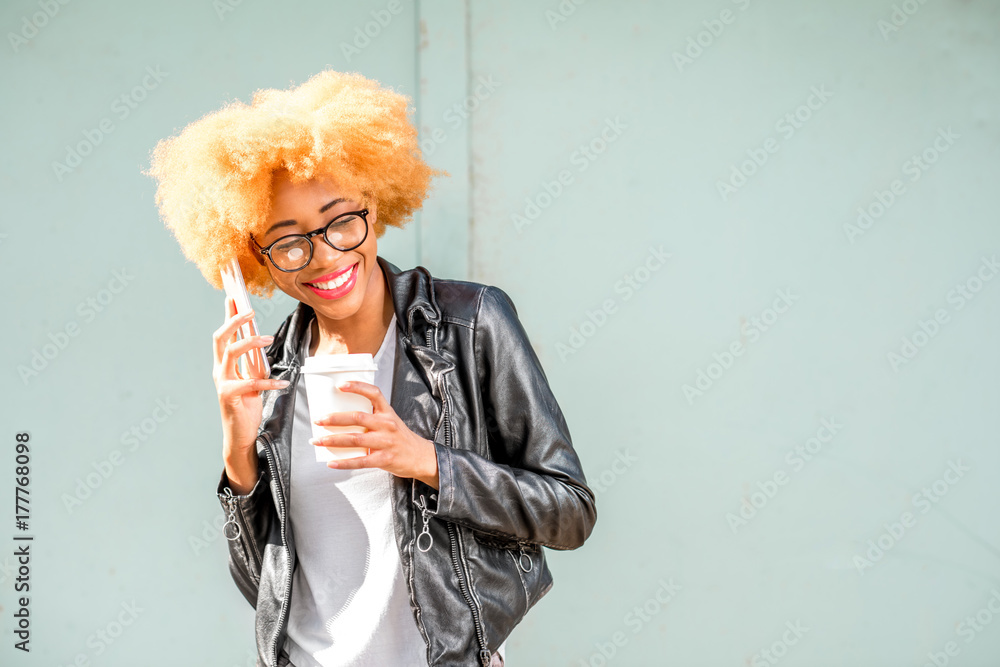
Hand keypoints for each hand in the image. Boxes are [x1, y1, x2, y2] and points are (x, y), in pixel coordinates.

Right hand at [213, 296, 288, 489]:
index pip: (223, 334)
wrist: (240, 435)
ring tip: (267, 338)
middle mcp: (220, 371)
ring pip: (230, 353)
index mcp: (224, 365)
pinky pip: (250, 382)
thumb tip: (260, 339)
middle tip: (250, 311)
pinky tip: (283, 382)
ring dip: (249, 342)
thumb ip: (252, 361)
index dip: (227, 315)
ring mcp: (223, 383)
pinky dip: (269, 381)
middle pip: (220, 338)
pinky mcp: (230, 396)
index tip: (232, 295)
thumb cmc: (246, 405)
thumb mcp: (251, 378)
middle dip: (234, 321)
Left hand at [311, 381, 439, 488]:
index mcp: (387, 412)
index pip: (373, 393)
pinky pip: (360, 461)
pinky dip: (344, 462)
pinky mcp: (384, 459)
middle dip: (334, 419)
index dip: (357, 387)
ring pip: (355, 439)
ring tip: (318, 440)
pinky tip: (331, 462)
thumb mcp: (390, 422)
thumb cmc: (400, 438)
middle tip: (319, 420)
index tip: (340, 385)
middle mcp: (387, 425)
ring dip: (333, 440)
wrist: (420, 457)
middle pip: (357, 417)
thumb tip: (340, 419)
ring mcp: (386, 442)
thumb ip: (371, 418)